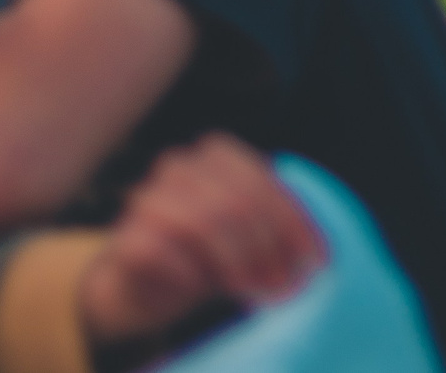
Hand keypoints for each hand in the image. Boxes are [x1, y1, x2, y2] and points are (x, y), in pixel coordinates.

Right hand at [76, 134, 327, 345]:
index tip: (315, 262)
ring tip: (256, 292)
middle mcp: (178, 167)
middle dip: (268, 248)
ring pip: (200, 223)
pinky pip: (161, 250)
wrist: (142, 282)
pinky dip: (190, 272)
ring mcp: (146, 199)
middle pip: (235, 202)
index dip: (292, 223)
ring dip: (237, 263)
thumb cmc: (206, 253)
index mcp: (214, 153)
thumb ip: (278, 228)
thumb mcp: (249, 235)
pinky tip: (203, 288)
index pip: (261, 181)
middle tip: (286, 285)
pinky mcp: (126, 239)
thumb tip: (320, 256)